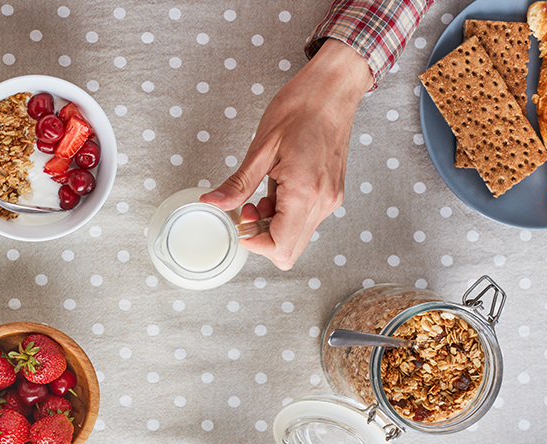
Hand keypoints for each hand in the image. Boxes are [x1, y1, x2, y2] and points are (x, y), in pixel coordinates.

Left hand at [201, 39, 373, 269]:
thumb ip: (238, 184)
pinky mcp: (332, 194)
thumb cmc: (301, 109)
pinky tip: (278, 188)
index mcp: (305, 192)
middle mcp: (323, 202)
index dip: (254, 243)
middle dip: (262, 236)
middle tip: (249, 207)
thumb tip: (214, 203)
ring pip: (297, 237)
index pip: (280, 247)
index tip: (241, 220)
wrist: (333, 89)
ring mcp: (331, 199)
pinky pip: (306, 220)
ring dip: (274, 224)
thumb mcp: (260, 148)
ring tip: (264, 192)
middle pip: (289, 250)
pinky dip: (287, 214)